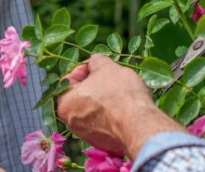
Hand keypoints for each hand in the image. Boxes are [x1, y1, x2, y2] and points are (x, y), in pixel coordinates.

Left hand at [57, 55, 182, 157]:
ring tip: (120, 91)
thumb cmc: (119, 93)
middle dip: (95, 85)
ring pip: (93, 110)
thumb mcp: (106, 67)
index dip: (84, 68)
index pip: (69, 79)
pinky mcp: (103, 142)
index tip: (98, 66)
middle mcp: (71, 123)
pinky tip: (124, 106)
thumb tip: (94, 62)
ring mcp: (88, 135)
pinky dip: (111, 114)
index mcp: (65, 104)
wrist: (139, 124)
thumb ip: (96, 62)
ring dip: (103, 99)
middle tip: (110, 77)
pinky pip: (104, 122)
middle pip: (81, 96)